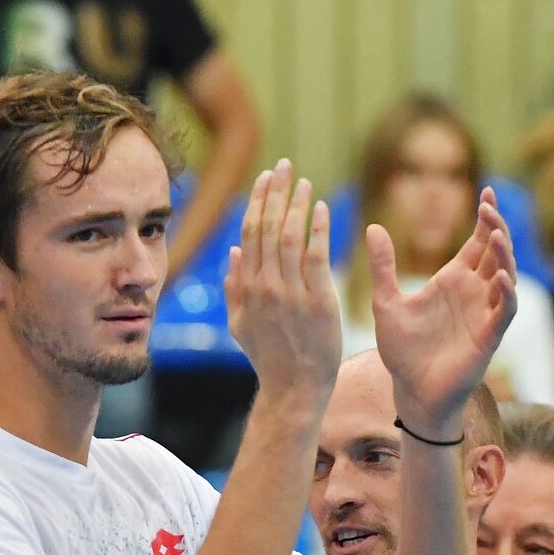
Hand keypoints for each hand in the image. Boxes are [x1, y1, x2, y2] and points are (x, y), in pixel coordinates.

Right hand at [224, 158, 340, 406]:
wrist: (293, 388)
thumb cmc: (268, 357)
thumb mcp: (239, 324)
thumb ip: (234, 286)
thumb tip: (234, 251)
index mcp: (246, 289)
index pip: (249, 234)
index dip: (257, 202)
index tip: (265, 178)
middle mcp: (265, 287)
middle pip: (267, 228)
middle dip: (274, 193)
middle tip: (283, 166)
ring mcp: (290, 294)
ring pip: (289, 237)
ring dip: (296, 205)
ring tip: (303, 181)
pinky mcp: (317, 301)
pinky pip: (315, 257)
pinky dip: (317, 229)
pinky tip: (320, 208)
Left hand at [369, 186, 516, 435]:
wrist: (410, 390)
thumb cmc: (401, 350)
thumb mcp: (385, 303)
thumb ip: (383, 267)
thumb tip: (372, 226)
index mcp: (453, 279)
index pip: (478, 240)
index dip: (485, 216)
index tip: (485, 190)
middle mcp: (474, 292)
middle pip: (496, 251)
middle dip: (496, 227)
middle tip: (488, 206)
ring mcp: (484, 313)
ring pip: (505, 276)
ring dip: (504, 256)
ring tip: (496, 235)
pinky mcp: (488, 336)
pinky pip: (503, 311)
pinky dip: (505, 294)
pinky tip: (499, 278)